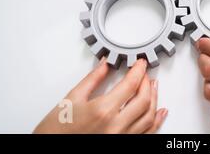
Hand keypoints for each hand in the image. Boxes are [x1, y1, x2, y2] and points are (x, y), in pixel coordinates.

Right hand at [33, 58, 166, 133]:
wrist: (49, 149)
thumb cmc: (55, 131)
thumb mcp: (72, 98)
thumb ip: (93, 79)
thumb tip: (105, 64)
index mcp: (103, 111)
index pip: (131, 84)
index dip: (139, 71)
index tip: (140, 63)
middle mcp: (116, 126)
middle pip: (144, 100)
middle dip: (147, 83)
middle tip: (144, 74)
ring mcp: (121, 138)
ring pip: (149, 117)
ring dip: (154, 99)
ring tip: (153, 87)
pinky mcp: (123, 145)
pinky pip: (147, 134)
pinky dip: (156, 122)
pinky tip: (160, 113)